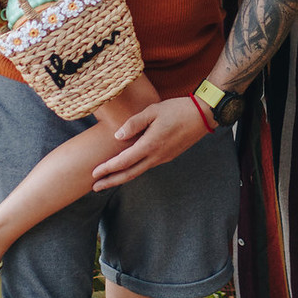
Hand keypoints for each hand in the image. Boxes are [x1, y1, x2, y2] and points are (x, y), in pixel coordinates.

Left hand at [91, 97, 209, 188]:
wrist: (203, 116)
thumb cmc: (177, 109)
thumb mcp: (153, 110)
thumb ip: (134, 123)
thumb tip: (118, 136)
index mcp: (150, 145)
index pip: (123, 161)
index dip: (107, 168)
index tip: (94, 174)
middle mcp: (156, 156)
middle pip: (129, 174)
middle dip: (111, 181)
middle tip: (95, 187)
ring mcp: (163, 158)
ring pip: (138, 172)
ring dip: (121, 177)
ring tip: (108, 181)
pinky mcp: (168, 156)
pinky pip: (147, 166)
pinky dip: (134, 170)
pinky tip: (128, 168)